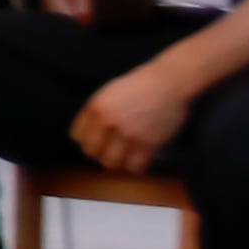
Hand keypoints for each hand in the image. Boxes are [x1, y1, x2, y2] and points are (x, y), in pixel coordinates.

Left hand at [72, 63, 198, 173]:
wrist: (170, 81)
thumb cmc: (140, 85)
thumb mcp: (109, 93)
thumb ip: (97, 112)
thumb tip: (85, 136)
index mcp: (96, 107)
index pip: (78, 136)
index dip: (88, 140)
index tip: (98, 140)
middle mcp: (109, 121)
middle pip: (92, 152)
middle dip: (100, 152)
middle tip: (112, 150)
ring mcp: (128, 133)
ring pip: (111, 163)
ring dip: (117, 161)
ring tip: (126, 156)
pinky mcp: (148, 143)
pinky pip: (134, 167)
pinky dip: (136, 166)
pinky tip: (141, 159)